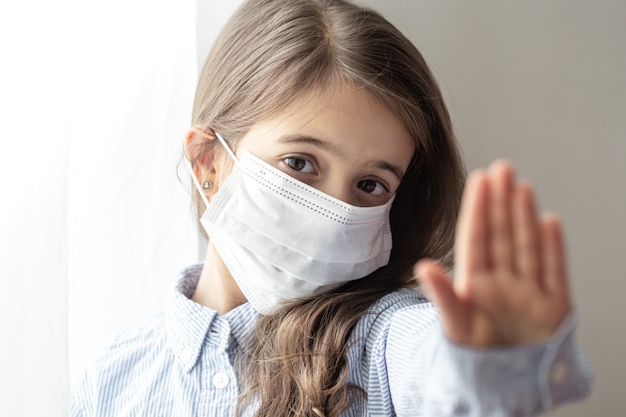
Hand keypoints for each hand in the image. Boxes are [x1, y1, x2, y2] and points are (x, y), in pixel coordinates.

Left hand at [416, 161, 570, 345]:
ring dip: (524, 216)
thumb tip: (424, 266)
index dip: (478, 208)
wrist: (501, 387)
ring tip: (521, 186)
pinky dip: (553, 247)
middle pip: (501, 235)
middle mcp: (502, 282)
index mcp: (475, 283)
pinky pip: (554, 271)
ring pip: (526, 245)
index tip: (479, 179)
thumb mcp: (454, 324)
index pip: (476, 238)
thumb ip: (442, 295)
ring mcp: (528, 292)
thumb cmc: (472, 356)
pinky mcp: (552, 307)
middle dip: (501, 202)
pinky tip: (548, 221)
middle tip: (502, 168)